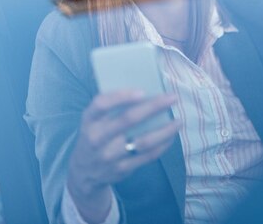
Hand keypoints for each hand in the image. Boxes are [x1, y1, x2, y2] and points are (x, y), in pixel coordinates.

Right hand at [66, 90, 180, 222]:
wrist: (83, 173)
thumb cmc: (95, 136)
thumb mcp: (93, 121)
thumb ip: (112, 108)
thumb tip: (147, 90)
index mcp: (89, 121)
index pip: (101, 104)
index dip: (121, 96)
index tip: (142, 91)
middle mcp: (97, 138)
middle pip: (128, 120)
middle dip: (154, 107)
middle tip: (173, 98)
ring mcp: (110, 156)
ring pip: (143, 141)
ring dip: (165, 130)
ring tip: (179, 120)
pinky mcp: (122, 169)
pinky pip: (147, 156)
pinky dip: (162, 145)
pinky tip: (171, 136)